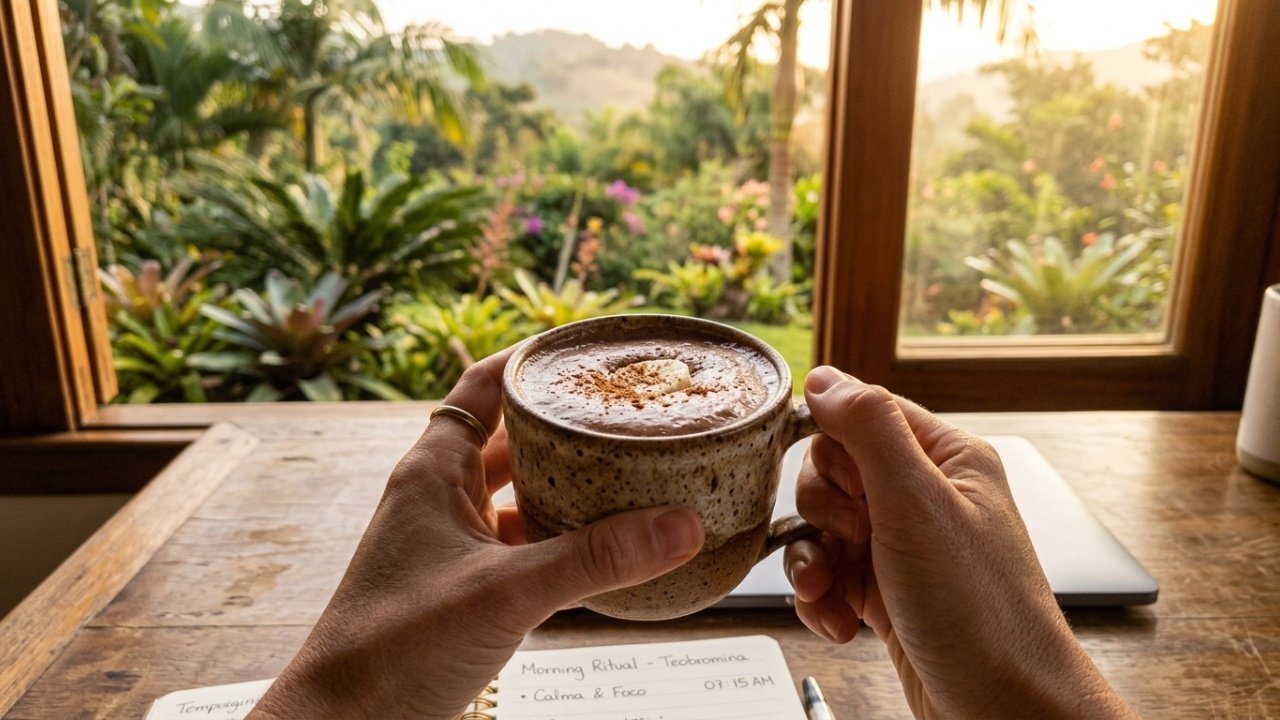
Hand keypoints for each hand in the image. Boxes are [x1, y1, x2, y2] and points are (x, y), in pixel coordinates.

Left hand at [249, 346, 704, 718]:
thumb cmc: (395, 647)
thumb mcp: (505, 593)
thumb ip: (594, 559)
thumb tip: (681, 524)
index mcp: (433, 470)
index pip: (484, 385)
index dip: (533, 359)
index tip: (591, 348)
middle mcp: (439, 495)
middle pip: (507, 434)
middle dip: (564, 421)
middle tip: (625, 409)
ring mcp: (449, 541)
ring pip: (515, 491)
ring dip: (563, 480)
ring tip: (625, 466)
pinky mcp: (462, 584)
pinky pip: (519, 542)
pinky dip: (557, 536)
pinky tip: (600, 544)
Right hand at [784, 366, 1135, 718]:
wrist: (1003, 709)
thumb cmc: (981, 613)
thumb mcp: (918, 504)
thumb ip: (868, 430)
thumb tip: (824, 378)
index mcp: (947, 459)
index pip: (863, 415)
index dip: (836, 451)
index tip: (845, 491)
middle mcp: (925, 498)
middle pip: (832, 472)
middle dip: (822, 514)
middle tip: (853, 540)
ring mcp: (904, 546)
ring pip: (822, 528)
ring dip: (813, 563)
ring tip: (831, 593)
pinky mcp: (885, 592)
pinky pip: (828, 575)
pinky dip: (821, 599)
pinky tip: (839, 621)